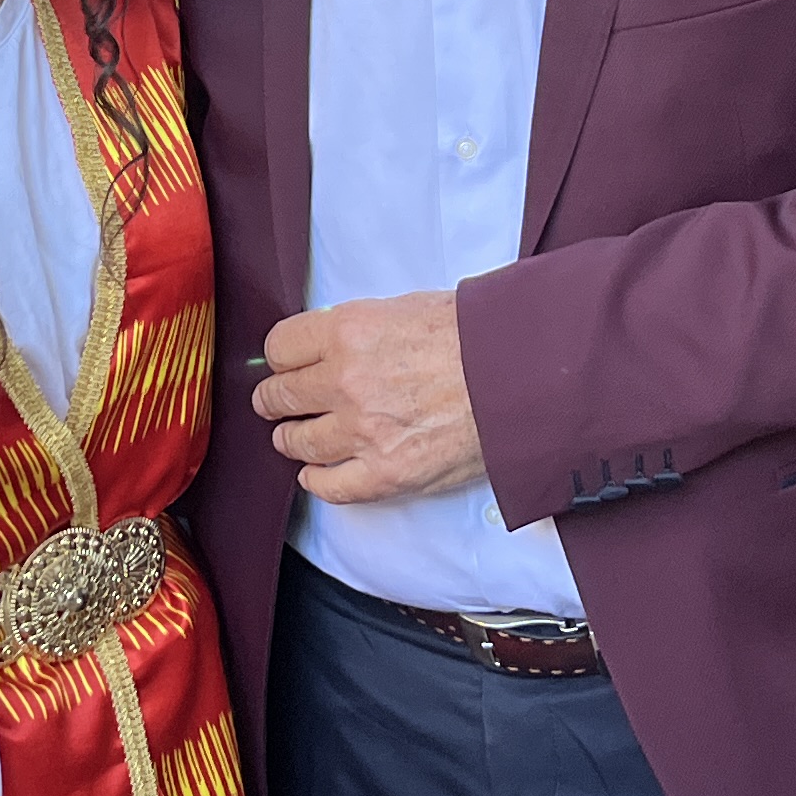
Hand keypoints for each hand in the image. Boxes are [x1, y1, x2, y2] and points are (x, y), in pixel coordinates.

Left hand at [254, 292, 485, 504]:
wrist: (521, 377)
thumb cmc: (476, 337)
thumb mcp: (405, 308)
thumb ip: (360, 329)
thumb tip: (331, 344)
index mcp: (348, 331)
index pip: (279, 349)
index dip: (280, 358)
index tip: (284, 365)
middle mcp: (345, 381)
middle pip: (280, 396)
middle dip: (274, 399)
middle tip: (277, 402)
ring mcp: (363, 432)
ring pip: (298, 442)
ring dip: (292, 439)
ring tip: (296, 436)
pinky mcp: (385, 474)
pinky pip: (329, 486)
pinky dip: (317, 480)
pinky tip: (316, 474)